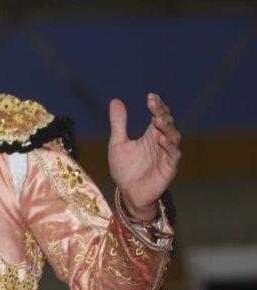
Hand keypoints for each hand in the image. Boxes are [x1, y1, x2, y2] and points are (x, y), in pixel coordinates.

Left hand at [108, 93, 180, 220]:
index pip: (158, 115)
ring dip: (167, 127)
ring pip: (173, 137)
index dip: (157, 105)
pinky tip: (159, 138)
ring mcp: (166, 154)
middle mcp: (161, 142)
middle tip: (154, 104)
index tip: (150, 96)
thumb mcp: (118, 143)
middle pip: (167, 123)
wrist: (128, 193)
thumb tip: (115, 100)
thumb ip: (119, 123)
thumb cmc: (125, 169)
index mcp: (151, 135)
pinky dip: (168, 146)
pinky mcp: (169, 168)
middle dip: (162, 113)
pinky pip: (173, 154)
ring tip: (157, 119)